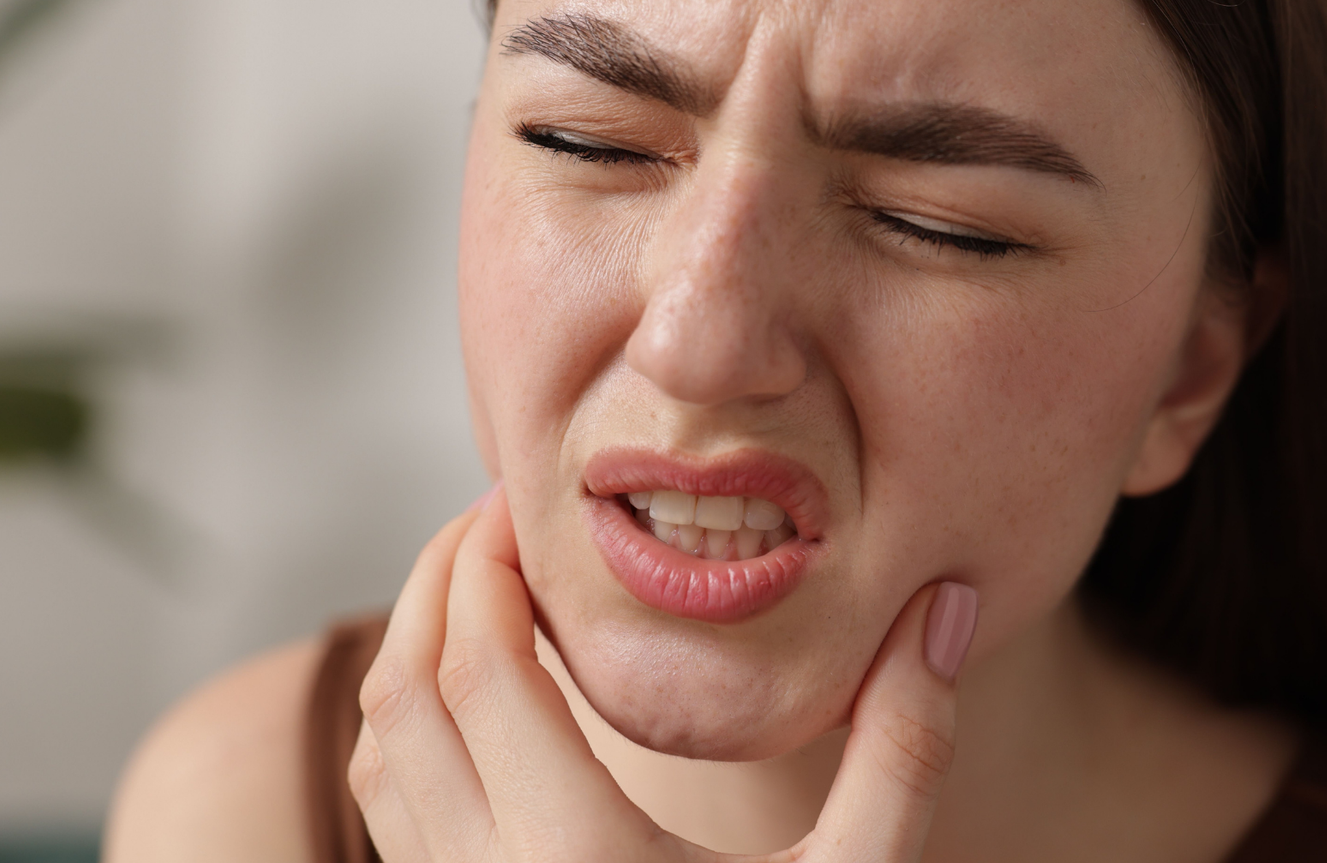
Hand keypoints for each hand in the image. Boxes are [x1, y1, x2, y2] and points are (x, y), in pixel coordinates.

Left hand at [348, 486, 978, 861]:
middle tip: (497, 518)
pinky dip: (408, 731)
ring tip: (483, 591)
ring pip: (379, 754)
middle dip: (436, 583)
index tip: (522, 499)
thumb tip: (948, 601)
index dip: (485, 563)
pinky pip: (392, 812)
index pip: (480, 665)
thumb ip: (906, 746)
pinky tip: (477, 705)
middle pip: (407, 692)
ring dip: (412, 653)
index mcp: (575, 860)